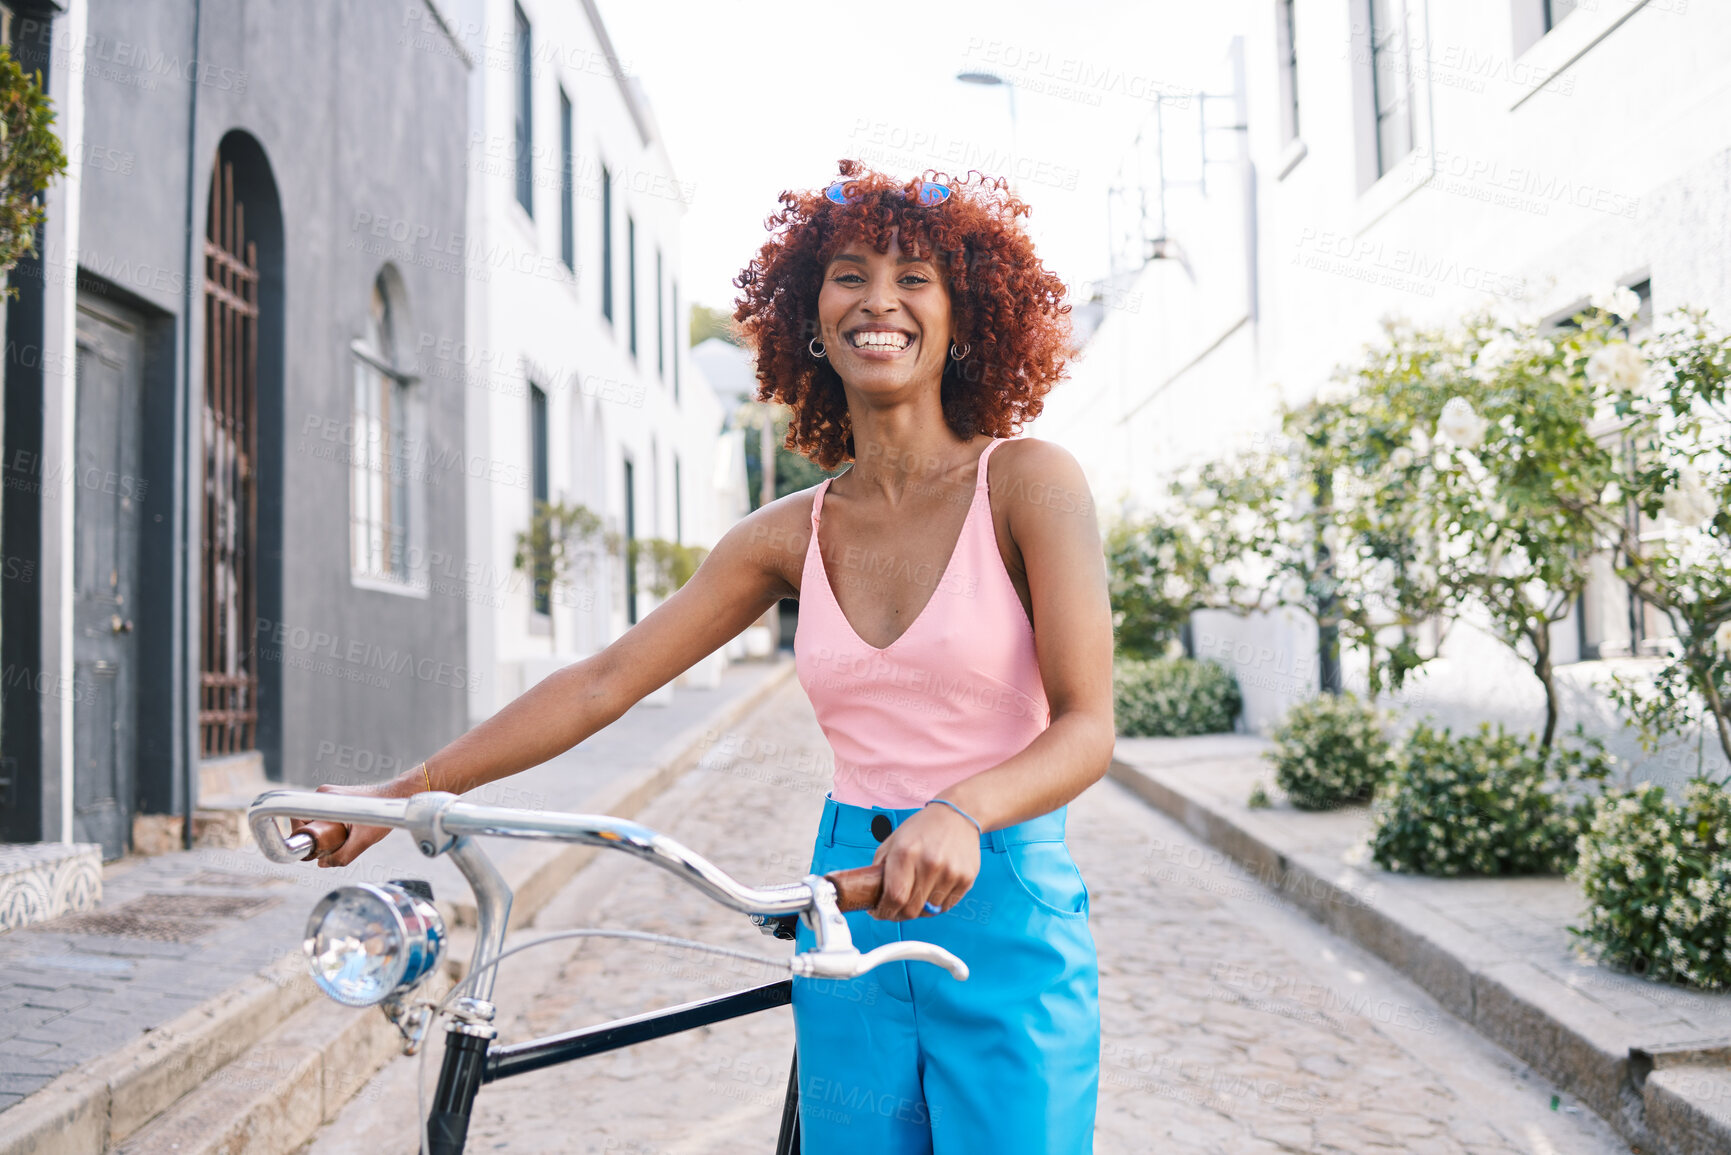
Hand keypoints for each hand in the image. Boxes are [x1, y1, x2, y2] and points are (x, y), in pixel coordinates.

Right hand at [289, 779, 416, 868]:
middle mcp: (322, 793)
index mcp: (324, 799)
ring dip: (321, 833)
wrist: (395, 797)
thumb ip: (343, 855)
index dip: (301, 838)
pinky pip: (322, 816)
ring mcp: (328, 795)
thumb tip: (321, 864)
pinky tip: (344, 833)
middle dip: (313, 838)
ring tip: (340, 839)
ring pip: (313, 820)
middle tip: (328, 847)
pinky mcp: (334, 798)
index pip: (298, 820)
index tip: (312, 849)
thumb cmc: (381, 815)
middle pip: (304, 821)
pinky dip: (327, 827)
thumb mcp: (364, 840)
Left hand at [870, 804, 980, 920]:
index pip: (894, 898)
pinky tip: (931, 890)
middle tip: (893, 909)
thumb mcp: (893, 842)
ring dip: (918, 909)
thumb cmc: (921, 829)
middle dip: (898, 915)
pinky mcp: (966, 878)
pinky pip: (946, 906)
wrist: (957, 815)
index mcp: (906, 852)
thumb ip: (880, 869)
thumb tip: (870, 896)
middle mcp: (930, 863)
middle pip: (911, 910)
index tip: (878, 913)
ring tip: (915, 895)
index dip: (884, 912)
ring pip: (929, 911)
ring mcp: (951, 872)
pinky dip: (935, 905)